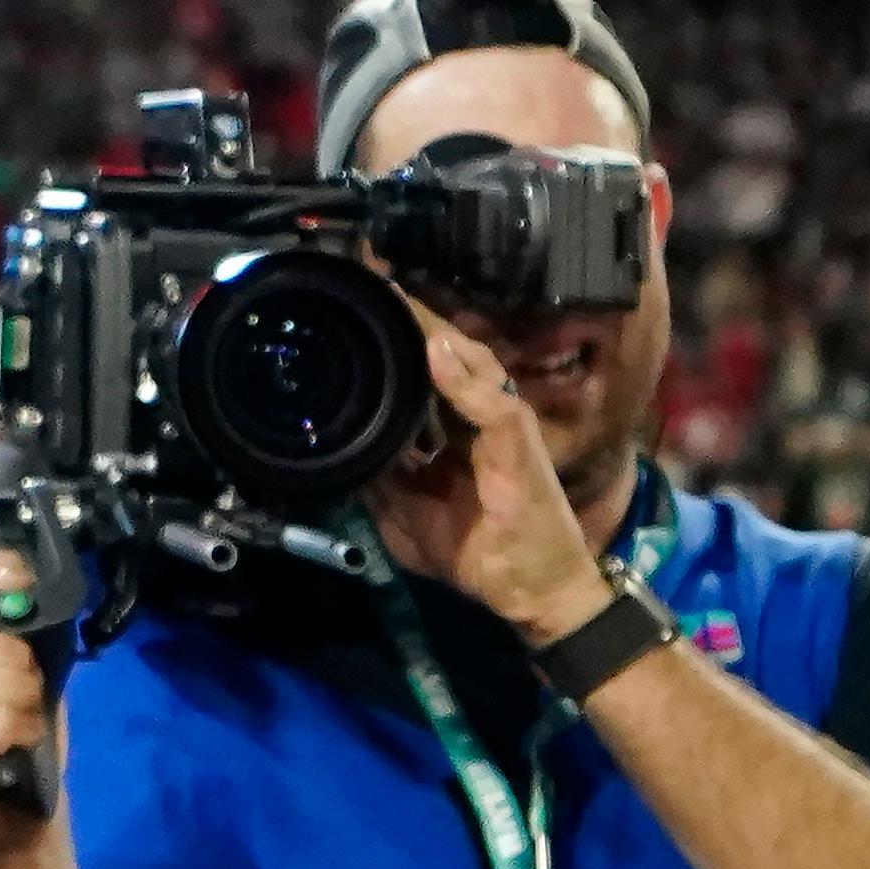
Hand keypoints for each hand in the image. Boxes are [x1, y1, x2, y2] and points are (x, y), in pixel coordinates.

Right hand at [0, 560, 61, 858]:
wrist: (22, 810)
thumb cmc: (12, 727)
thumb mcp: (17, 658)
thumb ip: (8, 607)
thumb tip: (3, 564)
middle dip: (9, 655)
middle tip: (28, 675)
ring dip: (18, 691)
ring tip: (30, 705)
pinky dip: (14, 724)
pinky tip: (27, 731)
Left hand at [367, 299, 609, 642]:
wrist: (532, 592)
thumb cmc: (479, 554)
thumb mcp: (405, 519)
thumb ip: (379, 482)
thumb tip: (337, 456)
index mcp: (452, 433)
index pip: (420, 374)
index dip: (394, 342)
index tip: (358, 306)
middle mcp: (477, 421)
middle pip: (445, 358)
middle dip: (412, 319)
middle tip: (372, 277)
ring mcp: (503, 430)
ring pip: (472, 367)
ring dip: (436, 334)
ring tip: (400, 298)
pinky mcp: (521, 449)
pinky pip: (496, 407)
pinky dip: (467, 381)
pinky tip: (441, 354)